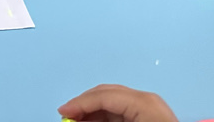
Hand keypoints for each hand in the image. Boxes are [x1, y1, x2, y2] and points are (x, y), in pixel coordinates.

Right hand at [58, 84, 177, 121]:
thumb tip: (74, 120)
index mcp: (144, 102)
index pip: (104, 96)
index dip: (79, 103)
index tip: (62, 112)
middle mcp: (147, 99)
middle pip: (107, 94)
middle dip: (84, 105)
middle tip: (66, 116)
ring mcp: (151, 107)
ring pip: (113, 103)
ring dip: (93, 111)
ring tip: (77, 120)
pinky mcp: (151, 116)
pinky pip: (122, 112)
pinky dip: (105, 117)